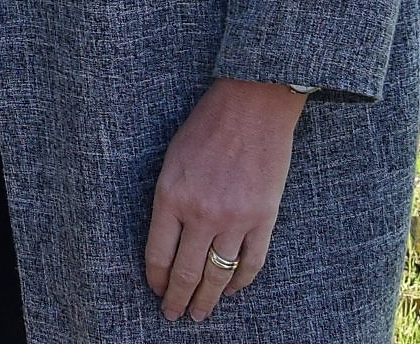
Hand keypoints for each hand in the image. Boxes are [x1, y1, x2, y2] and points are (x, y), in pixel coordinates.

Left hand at [142, 79, 306, 321]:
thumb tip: (168, 240)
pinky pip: (251, 263)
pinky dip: (240, 282)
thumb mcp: (172, 160)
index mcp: (170, 197)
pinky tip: (232, 290)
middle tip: (174, 315)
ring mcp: (235, 219)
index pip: (158, 255)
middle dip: (177, 300)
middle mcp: (201, 213)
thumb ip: (169, 201)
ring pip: (218, 276)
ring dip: (208, 300)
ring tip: (201, 313)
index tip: (155, 291)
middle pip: (186, 273)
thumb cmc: (207, 126)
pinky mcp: (264, 218)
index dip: (155, 280)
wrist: (252, 104)